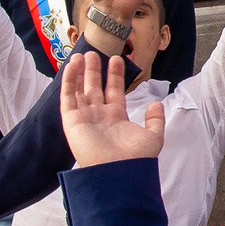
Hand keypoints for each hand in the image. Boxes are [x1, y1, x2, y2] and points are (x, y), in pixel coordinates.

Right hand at [59, 51, 163, 165]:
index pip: (114, 91)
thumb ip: (155, 120)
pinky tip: (72, 65)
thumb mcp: (153, 136)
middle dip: (94, 71)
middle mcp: (99, 116)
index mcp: (117, 118)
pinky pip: (68, 97)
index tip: (116, 60)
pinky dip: (69, 81)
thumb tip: (156, 104)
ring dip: (79, 73)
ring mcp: (84, 118)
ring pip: (79, 90)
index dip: (115, 75)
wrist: (118, 172)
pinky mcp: (72, 121)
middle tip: (93, 53)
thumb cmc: (136, 158)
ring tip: (81, 55)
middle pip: (94, 88)